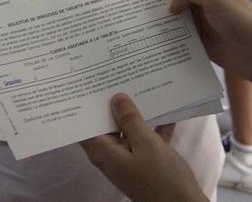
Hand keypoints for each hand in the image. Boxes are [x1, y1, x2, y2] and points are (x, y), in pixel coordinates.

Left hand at [80, 93, 206, 201]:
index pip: (86, 124)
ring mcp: (129, 158)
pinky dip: (154, 125)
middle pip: (107, 124)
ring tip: (139, 83)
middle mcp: (112, 155)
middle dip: (113, 103)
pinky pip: (146, 137)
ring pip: (129, 129)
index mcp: (103, 151)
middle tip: (116, 75)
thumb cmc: (160, 177)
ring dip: (137, 112)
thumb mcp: (146, 143)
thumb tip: (116, 98)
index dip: (86, 105)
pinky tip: (165, 105)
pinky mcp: (146, 161)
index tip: (88, 83)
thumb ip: (130, 119)